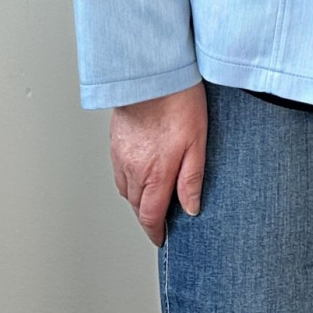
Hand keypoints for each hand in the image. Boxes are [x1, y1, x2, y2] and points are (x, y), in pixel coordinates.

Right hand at [110, 82, 207, 245]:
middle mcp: (133, 169)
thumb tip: (191, 208)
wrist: (152, 74)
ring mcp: (120, 156)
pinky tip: (140, 172)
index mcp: (154, 174)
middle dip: (147, 216)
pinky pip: (119, 171)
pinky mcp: (115, 142)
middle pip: (136, 205)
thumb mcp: (197, 143)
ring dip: (137, 199)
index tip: (161, 238)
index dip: (155, 231)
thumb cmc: (178, 103)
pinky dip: (128, 180)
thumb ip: (191, 179)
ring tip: (152, 198)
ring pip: (125, 189)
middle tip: (160, 220)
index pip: (150, 215)